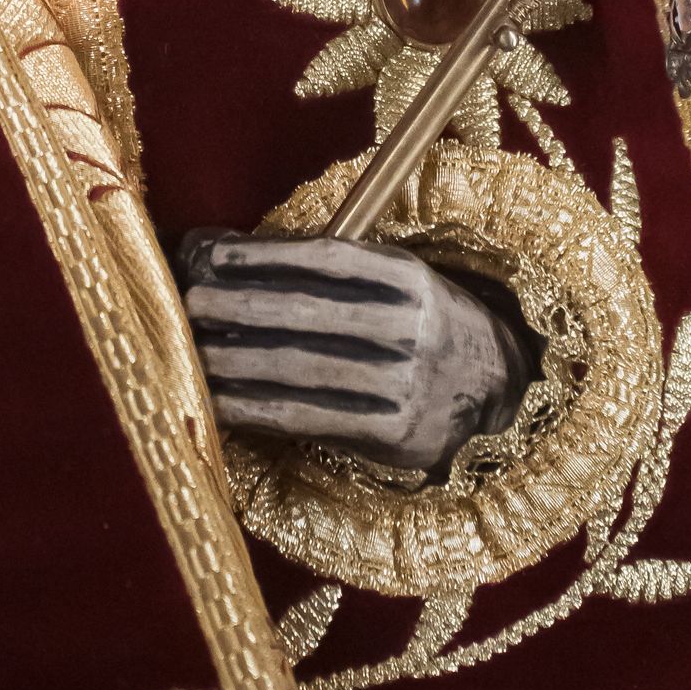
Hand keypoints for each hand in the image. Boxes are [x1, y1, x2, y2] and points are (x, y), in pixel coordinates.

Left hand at [182, 230, 525, 472]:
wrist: (502, 392)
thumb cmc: (429, 327)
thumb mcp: (405, 285)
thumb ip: (343, 273)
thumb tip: (248, 258)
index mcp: (412, 278)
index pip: (330, 260)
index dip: (268, 255)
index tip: (216, 256)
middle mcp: (413, 328)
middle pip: (309, 314)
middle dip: (241, 306)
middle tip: (189, 303)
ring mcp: (407, 384)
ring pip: (304, 368)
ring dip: (238, 361)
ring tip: (193, 351)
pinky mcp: (396, 434)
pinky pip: (312, 418)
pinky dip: (260, 409)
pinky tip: (222, 401)